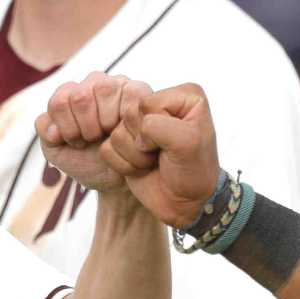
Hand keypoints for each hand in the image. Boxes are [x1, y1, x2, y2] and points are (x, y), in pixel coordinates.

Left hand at [36, 73, 150, 191]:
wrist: (119, 180)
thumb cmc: (88, 162)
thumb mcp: (58, 153)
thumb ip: (46, 135)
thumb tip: (54, 130)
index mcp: (70, 93)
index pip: (59, 102)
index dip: (67, 129)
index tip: (77, 142)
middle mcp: (93, 83)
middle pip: (80, 96)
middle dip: (86, 128)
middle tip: (96, 140)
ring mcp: (118, 84)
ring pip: (104, 89)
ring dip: (106, 122)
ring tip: (111, 135)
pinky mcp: (141, 90)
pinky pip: (130, 94)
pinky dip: (126, 118)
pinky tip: (128, 131)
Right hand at [102, 83, 223, 228]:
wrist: (185, 203)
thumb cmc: (193, 172)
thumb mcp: (188, 143)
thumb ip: (159, 125)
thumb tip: (134, 131)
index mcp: (183, 95)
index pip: (147, 102)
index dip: (157, 127)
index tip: (176, 143)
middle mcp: (160, 104)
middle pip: (129, 114)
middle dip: (144, 142)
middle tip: (163, 153)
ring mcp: (140, 123)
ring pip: (116, 133)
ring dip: (135, 156)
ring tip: (154, 161)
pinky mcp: (123, 142)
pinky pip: (106, 149)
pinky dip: (124, 165)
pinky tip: (143, 167)